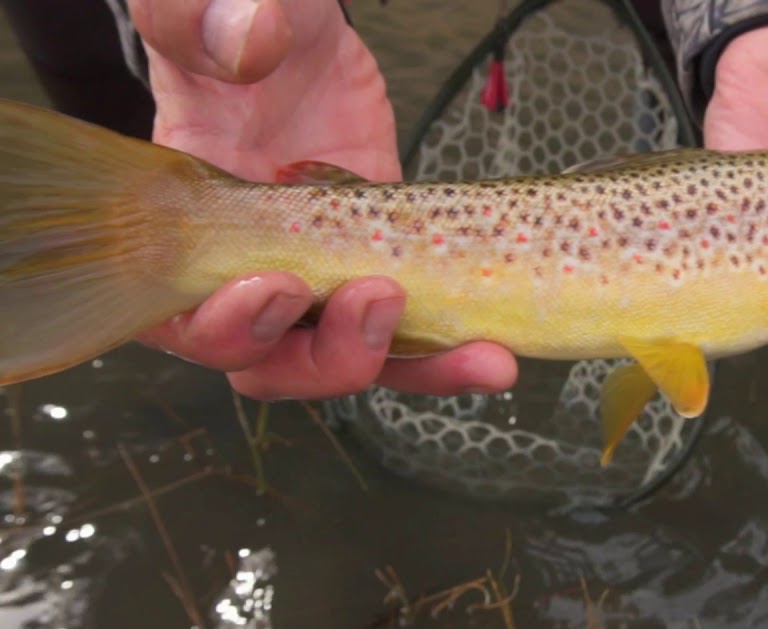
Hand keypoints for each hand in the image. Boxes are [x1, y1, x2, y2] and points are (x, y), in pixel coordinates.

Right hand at [128, 0, 516, 398]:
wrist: (298, 36)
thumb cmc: (240, 22)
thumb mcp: (208, 5)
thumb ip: (204, 20)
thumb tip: (250, 43)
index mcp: (189, 224)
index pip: (185, 316)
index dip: (229, 324)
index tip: (284, 285)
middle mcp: (252, 269)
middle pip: (275, 362)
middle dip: (329, 356)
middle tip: (381, 300)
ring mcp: (325, 276)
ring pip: (352, 361)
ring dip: (416, 369)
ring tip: (481, 357)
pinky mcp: (386, 266)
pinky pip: (413, 332)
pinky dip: (452, 352)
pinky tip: (497, 355)